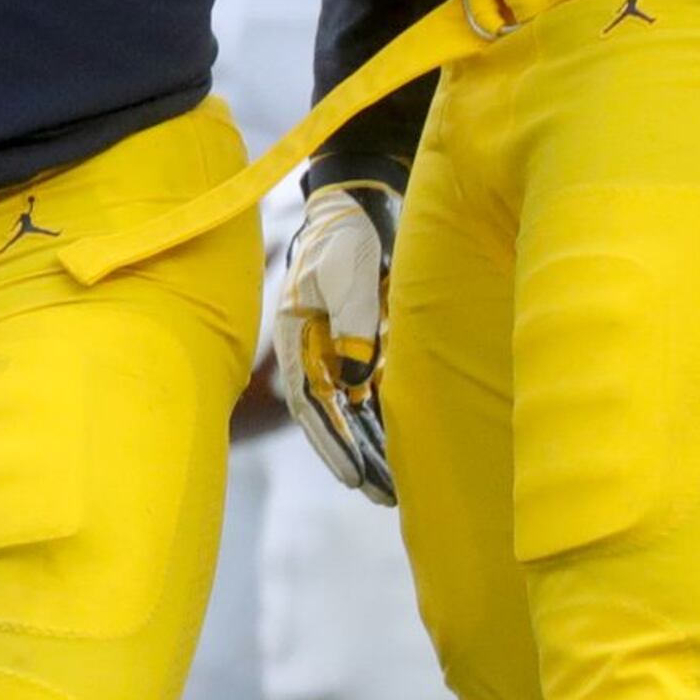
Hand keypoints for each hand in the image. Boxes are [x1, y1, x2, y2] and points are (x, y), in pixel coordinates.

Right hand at [273, 180, 400, 503]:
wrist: (360, 204)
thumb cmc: (345, 235)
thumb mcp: (347, 274)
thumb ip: (355, 327)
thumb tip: (358, 384)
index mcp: (295, 338)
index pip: (310, 404)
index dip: (332, 443)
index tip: (354, 478)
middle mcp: (313, 352)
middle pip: (332, 416)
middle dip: (355, 457)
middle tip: (383, 496)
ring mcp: (338, 349)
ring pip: (354, 410)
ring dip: (372, 446)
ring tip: (396, 487)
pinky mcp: (363, 343)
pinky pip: (373, 393)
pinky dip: (385, 422)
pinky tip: (404, 448)